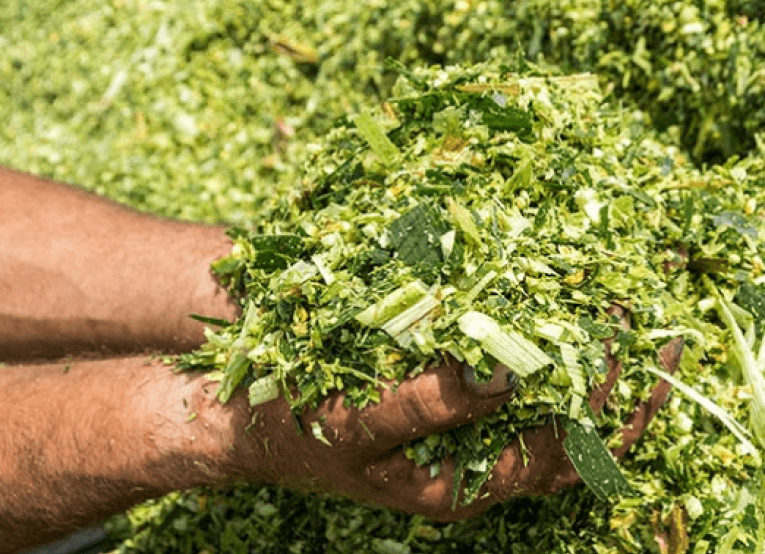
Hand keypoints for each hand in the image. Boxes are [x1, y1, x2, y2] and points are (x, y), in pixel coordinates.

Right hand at [218, 309, 682, 520]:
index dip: (605, 407)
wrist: (243, 422)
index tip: (628, 347)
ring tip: (612, 310)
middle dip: (611, 381)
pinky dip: (534, 345)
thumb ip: (427, 406)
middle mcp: (472, 464)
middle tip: (642, 322)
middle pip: (571, 434)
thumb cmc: (295, 430)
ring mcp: (460, 432)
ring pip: (545, 405)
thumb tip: (507, 378)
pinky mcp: (442, 399)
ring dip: (581, 361)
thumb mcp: (355, 425)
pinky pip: (507, 377)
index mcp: (460, 487)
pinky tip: (541, 305)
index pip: (563, 458)